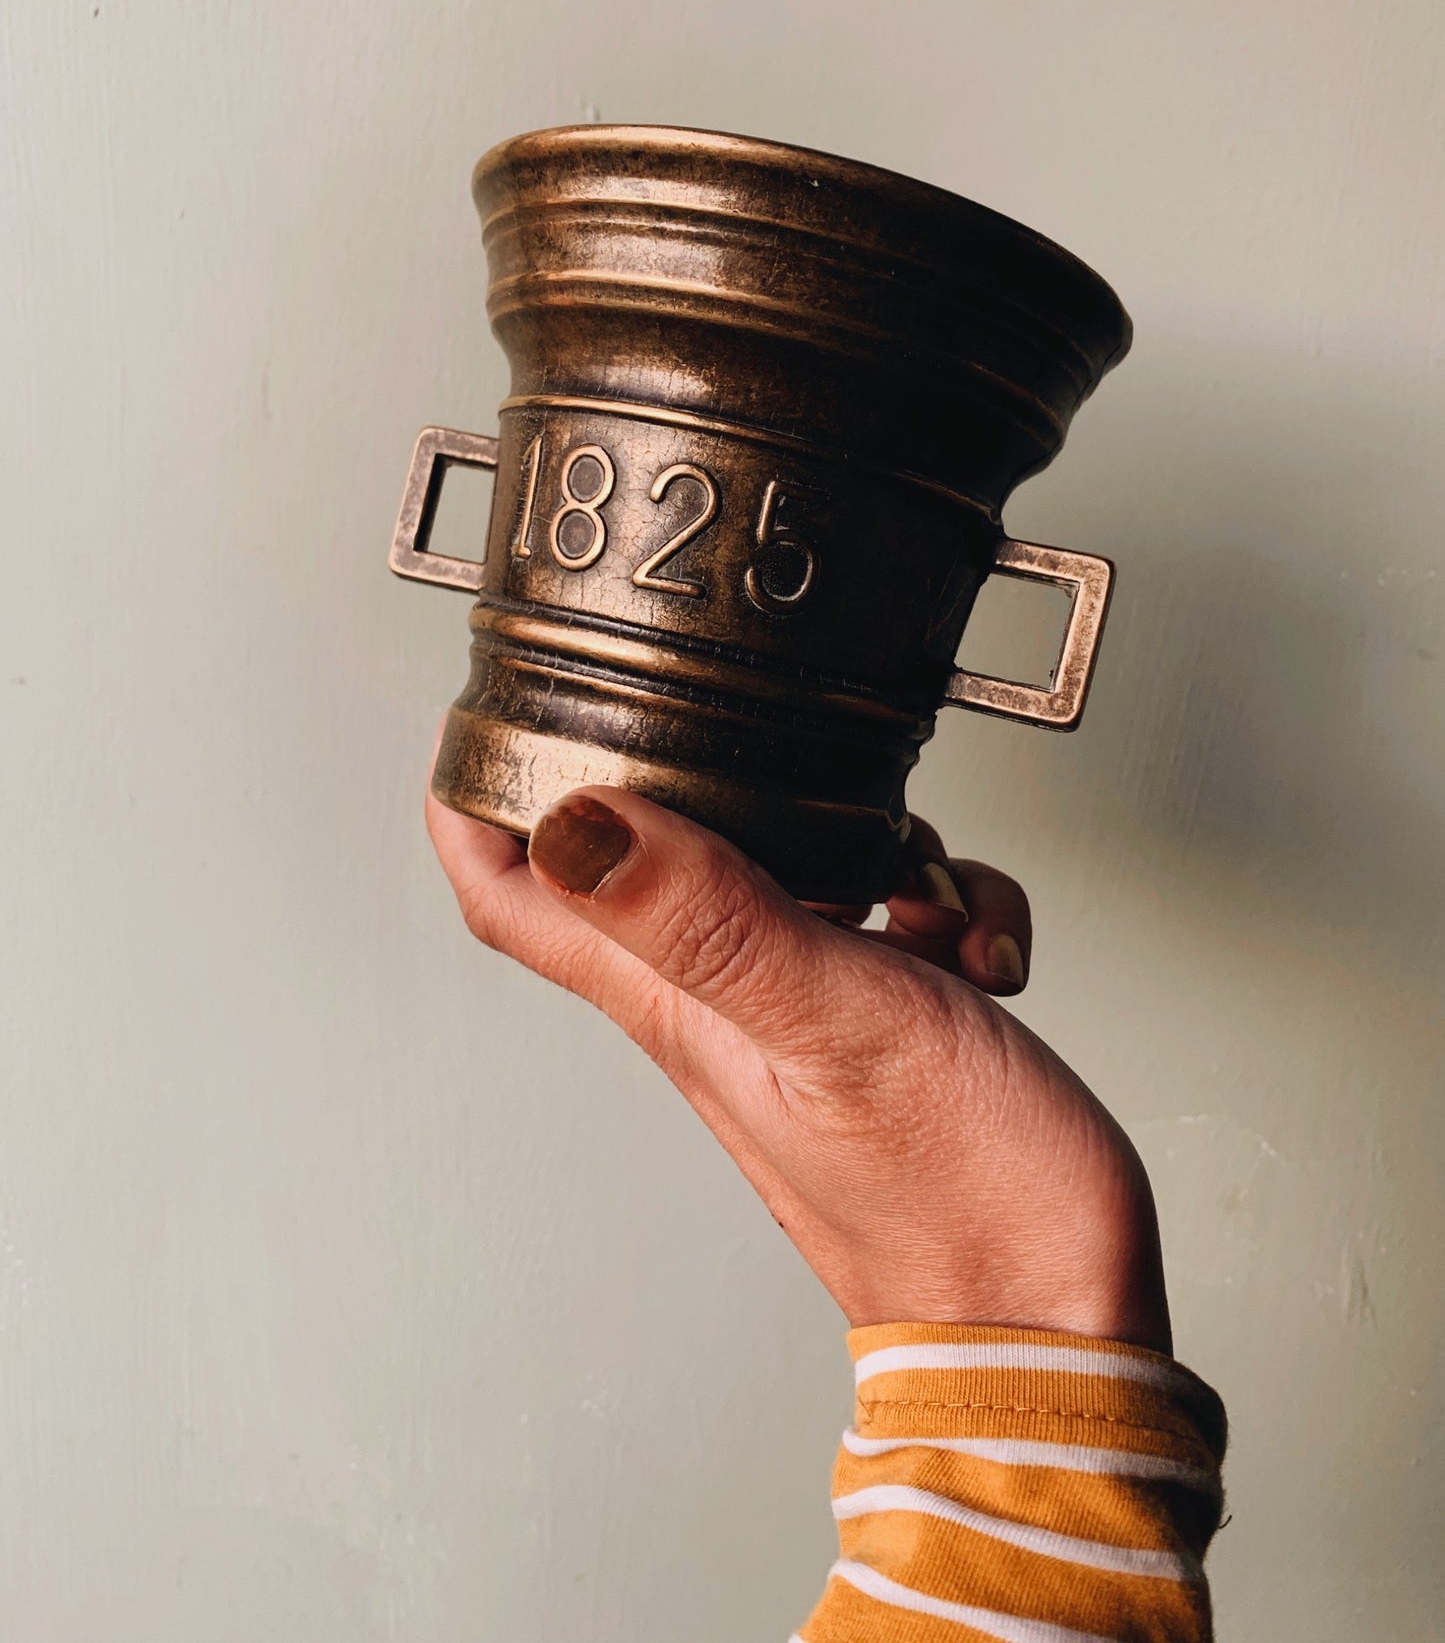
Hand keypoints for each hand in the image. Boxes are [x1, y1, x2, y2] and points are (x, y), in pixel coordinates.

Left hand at [426, 783, 1170, 1351]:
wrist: (1055, 1315)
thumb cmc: (954, 1201)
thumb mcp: (835, 1025)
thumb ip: (713, 922)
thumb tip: (578, 825)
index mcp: (673, 1001)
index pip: (515, 893)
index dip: (477, 797)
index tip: (488, 715)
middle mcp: (717, 997)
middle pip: (646, 848)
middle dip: (701, 773)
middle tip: (750, 734)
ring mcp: (798, 1005)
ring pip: (792, 863)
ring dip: (864, 836)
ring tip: (920, 882)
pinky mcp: (880, 1012)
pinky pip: (890, 910)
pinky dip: (941, 899)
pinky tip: (971, 943)